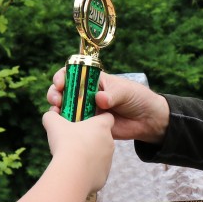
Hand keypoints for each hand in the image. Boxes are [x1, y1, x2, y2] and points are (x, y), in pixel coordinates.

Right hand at [42, 110, 114, 192]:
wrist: (72, 173)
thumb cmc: (66, 144)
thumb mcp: (54, 124)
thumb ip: (52, 116)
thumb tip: (50, 115)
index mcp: (102, 127)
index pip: (107, 117)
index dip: (97, 119)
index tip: (85, 122)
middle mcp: (109, 143)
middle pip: (102, 138)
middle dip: (89, 139)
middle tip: (73, 141)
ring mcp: (108, 160)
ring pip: (99, 155)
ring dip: (88, 155)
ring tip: (72, 158)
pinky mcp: (104, 176)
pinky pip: (96, 171)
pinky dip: (87, 171)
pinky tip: (75, 171)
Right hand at [47, 69, 168, 143]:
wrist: (147, 120)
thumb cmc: (137, 98)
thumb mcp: (125, 91)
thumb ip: (112, 95)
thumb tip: (99, 100)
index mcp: (94, 80)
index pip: (73, 74)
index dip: (63, 76)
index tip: (60, 83)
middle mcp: (87, 94)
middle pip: (63, 91)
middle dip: (55, 93)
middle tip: (56, 99)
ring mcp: (86, 111)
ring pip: (65, 108)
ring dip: (57, 109)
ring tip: (57, 111)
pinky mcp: (88, 127)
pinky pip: (73, 125)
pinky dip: (65, 125)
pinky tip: (63, 127)